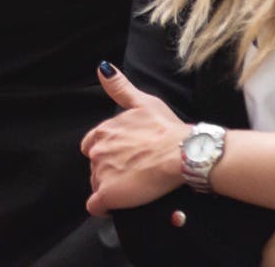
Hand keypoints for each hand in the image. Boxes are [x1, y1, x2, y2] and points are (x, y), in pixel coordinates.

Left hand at [80, 63, 189, 215]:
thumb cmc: (166, 128)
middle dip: (109, 170)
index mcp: (103, 131)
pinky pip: (96, 206)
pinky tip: (117, 207)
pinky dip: (104, 208)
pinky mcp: (109, 194)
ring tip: (133, 188)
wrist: (183, 153)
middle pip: (95, 166)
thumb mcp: (142, 102)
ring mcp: (102, 173)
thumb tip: (102, 67)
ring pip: (97, 185)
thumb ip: (119, 87)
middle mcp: (97, 150)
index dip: (106, 153)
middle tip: (132, 173)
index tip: (124, 158)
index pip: (91, 145)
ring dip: (110, 187)